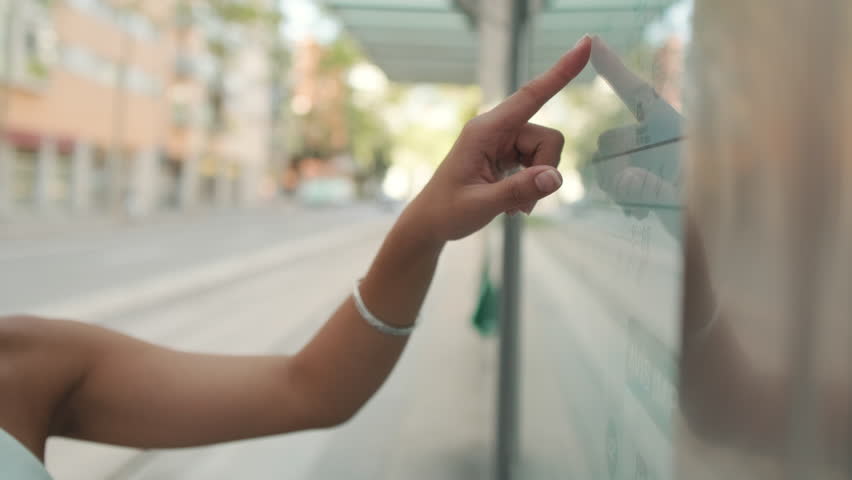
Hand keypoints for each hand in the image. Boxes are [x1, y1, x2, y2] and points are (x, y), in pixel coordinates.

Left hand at [405, 36, 591, 242]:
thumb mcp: (482, 205)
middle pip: (548, 138)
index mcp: (485, 130)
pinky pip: (537, 163)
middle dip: (545, 170)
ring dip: (537, 182)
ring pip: (545, 152)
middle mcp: (496, 129)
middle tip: (522, 202)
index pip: (532, 95)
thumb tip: (555, 178)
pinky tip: (512, 203)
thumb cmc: (447, 211)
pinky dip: (532, 185)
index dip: (561, 72)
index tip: (585, 44)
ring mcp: (502, 141)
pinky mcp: (506, 154)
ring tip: (513, 205)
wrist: (430, 223)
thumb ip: (519, 189)